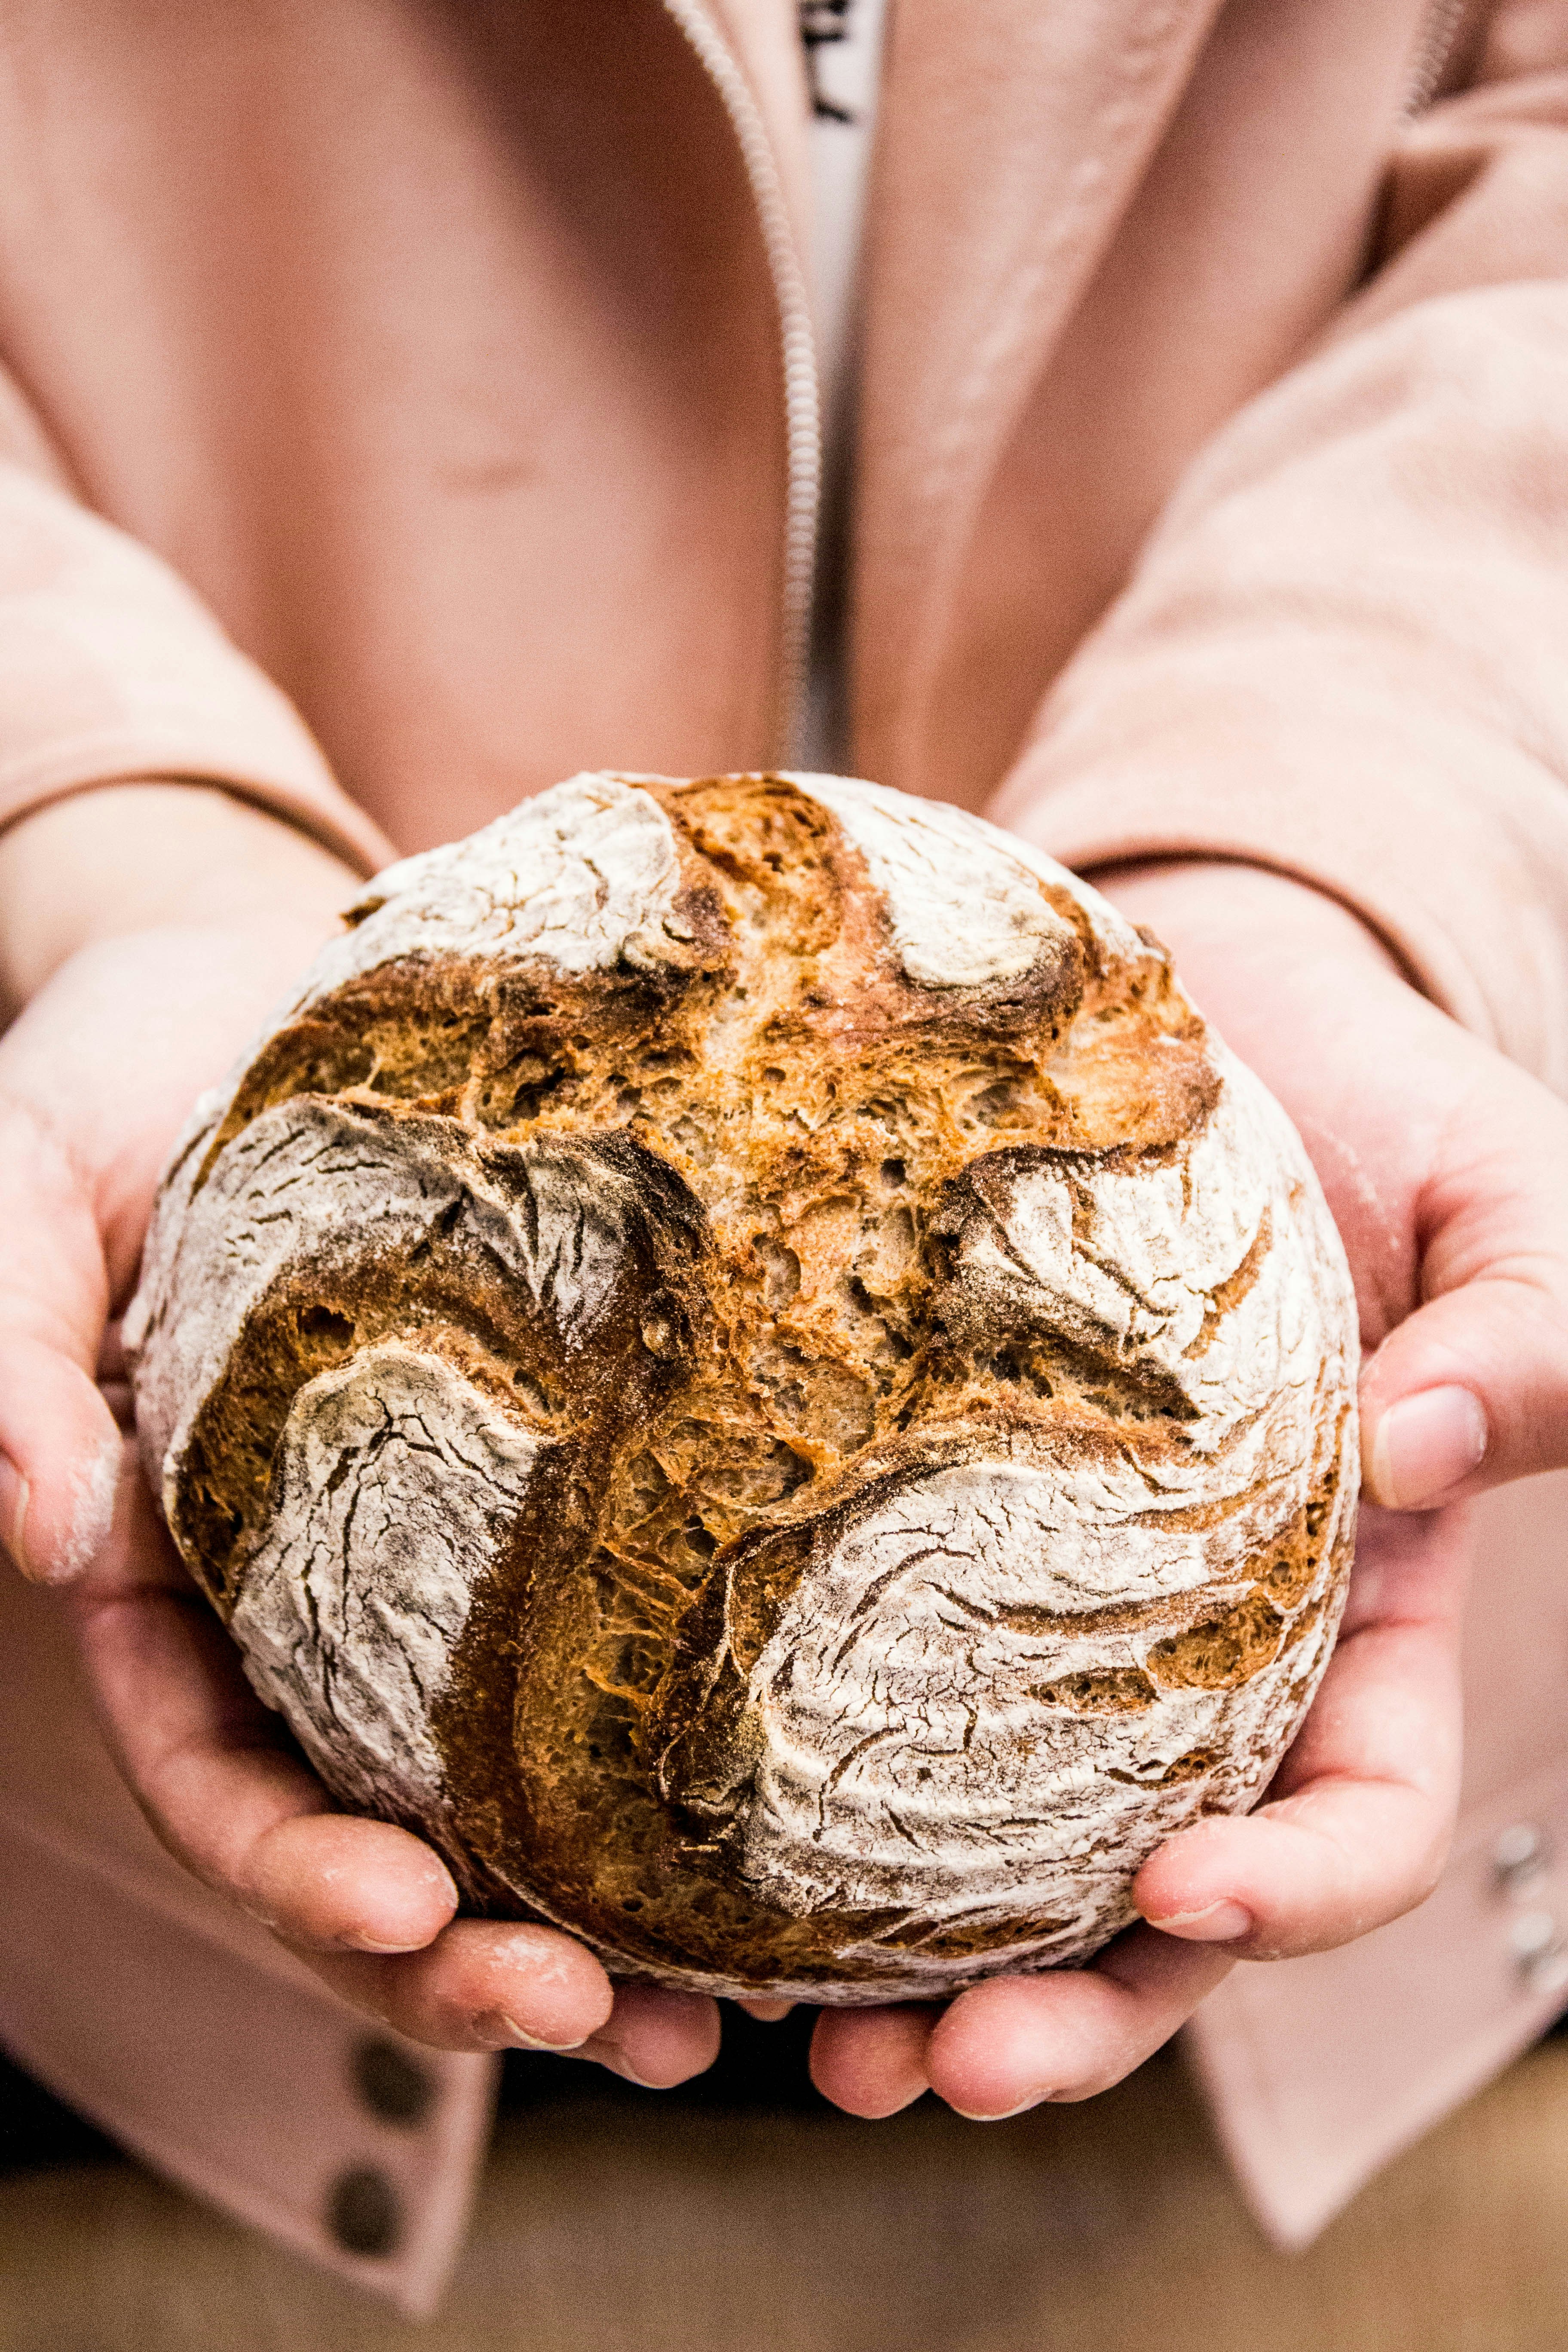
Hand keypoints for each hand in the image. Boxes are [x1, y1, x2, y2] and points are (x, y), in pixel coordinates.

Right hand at [0, 787, 720, 2086]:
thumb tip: (42, 1536)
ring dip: (606, 1919)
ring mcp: (437, 1563)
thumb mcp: (15, 1200)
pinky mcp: (561, 1483)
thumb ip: (1, 1350)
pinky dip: (691, 1752)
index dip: (298, 1871)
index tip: (406, 1912)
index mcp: (176, 1584)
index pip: (221, 1774)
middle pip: (380, 1828)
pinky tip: (799, 1825)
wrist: (253, 985)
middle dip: (472, 1955)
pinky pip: (620, 1636)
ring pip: (512, 1786)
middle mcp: (308, 1608)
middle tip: (606, 2025)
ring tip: (723, 2019)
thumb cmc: (109, 1090)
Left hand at [812, 859, 1567, 2119]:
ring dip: (918, 1969)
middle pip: (1157, 1904)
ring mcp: (1050, 1614)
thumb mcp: (1504, 1202)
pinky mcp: (913, 1538)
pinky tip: (694, 1851)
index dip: (1291, 1892)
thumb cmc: (1378, 1112)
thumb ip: (1529, 1332)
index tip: (1178, 1899)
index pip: (1358, 1811)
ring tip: (805, 2042)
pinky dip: (793, 1793)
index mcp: (1363, 1617)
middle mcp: (1204, 1657)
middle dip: (1072, 2014)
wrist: (1203, 1021)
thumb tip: (1420, 1453)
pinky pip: (861, 1684)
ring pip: (1002, 1850)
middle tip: (944, 2073)